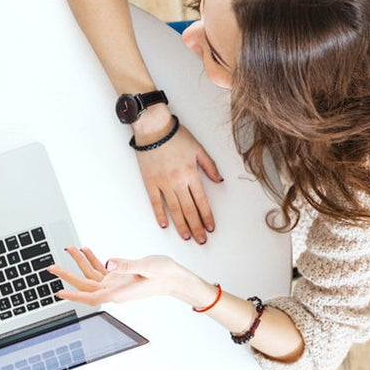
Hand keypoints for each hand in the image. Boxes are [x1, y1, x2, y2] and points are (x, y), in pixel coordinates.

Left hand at [49, 247, 191, 305]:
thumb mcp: (147, 267)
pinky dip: (92, 260)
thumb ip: (127, 265)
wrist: (176, 278)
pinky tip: (85, 251)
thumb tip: (108, 263)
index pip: (91, 297)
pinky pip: (100, 270)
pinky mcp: (119, 277)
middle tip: (52, 267)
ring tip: (69, 249)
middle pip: (85, 285)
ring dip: (79, 262)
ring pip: (91, 275)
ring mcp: (115, 283)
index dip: (74, 295)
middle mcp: (113, 290)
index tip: (59, 292)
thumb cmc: (165, 275)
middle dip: (68, 275)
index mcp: (119, 293)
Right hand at [132, 117, 221, 243]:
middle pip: (189, 210)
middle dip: (196, 227)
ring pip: (174, 209)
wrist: (153, 129)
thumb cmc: (175, 136)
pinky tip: (165, 224)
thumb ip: (209, 166)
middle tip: (201, 240)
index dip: (207, 216)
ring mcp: (163, 183)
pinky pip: (156, 202)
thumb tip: (218, 180)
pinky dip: (160, 214)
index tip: (210, 228)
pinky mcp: (150, 182)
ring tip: (186, 236)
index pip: (202, 201)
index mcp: (191, 174)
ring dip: (181, 225)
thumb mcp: (198, 148)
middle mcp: (177, 182)